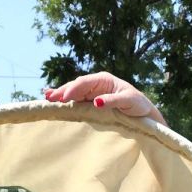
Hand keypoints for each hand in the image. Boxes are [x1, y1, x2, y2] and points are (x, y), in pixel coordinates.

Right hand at [44, 72, 165, 123]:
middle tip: (50, 98)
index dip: (73, 89)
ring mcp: (92, 92)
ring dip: (61, 95)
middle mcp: (96, 84)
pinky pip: (75, 99)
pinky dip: (65, 99)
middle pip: (76, 86)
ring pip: (73, 92)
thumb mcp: (128, 102)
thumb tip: (96, 102)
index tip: (64, 98)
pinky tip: (52, 98)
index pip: (85, 82)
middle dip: (62, 91)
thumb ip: (112, 101)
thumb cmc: (138, 105)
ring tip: (47, 98)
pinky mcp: (91, 101)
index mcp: (104, 79)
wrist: (143, 112)